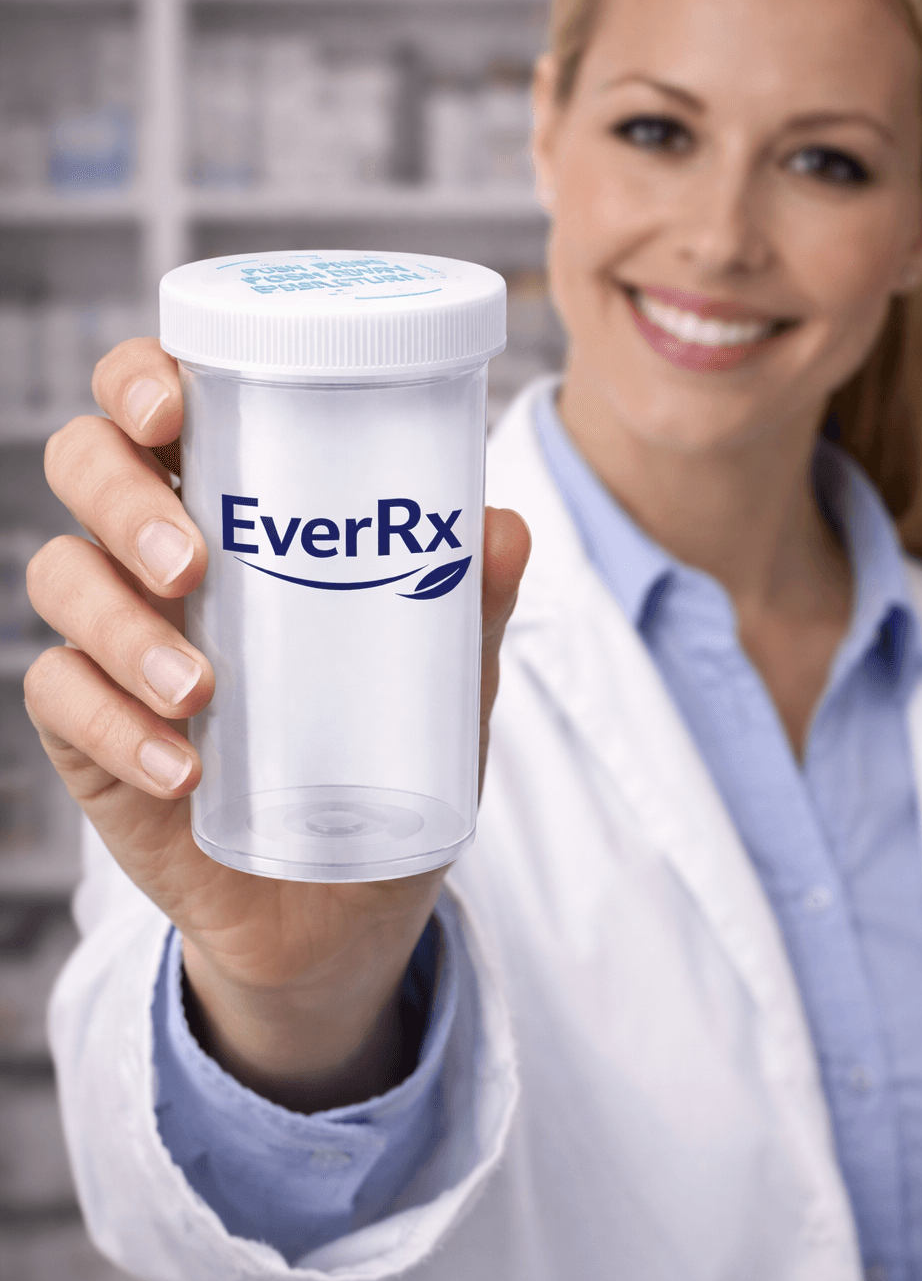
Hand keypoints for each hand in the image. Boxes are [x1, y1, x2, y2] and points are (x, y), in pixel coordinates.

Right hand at [24, 338, 529, 1110]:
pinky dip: (116, 729)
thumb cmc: (385, 755)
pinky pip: (61, 698)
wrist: (341, 902)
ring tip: (202, 690)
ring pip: (61, 578)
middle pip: (83, 466)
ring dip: (124, 627)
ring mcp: (113, 638)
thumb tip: (502, 528)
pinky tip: (185, 770)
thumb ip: (469, 606)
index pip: (155, 403)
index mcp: (233, 503)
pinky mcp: (88, 731)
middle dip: (120, 496)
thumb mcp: (442, 679)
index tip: (171, 403)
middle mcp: (157, 554)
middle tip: (194, 561)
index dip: (138, 378)